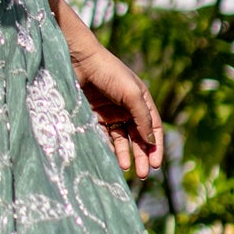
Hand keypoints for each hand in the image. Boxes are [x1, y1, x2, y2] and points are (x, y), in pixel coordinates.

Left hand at [44, 0, 163, 180]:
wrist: (77, 60)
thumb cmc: (108, 72)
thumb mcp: (131, 94)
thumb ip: (142, 117)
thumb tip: (152, 141)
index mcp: (140, 99)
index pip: (153, 126)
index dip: (156, 146)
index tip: (156, 164)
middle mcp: (127, 107)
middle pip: (138, 136)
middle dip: (142, 155)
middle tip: (144, 174)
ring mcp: (110, 112)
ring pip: (121, 139)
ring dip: (126, 154)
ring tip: (127, 169)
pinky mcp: (93, 116)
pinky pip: (104, 136)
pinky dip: (109, 148)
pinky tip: (111, 160)